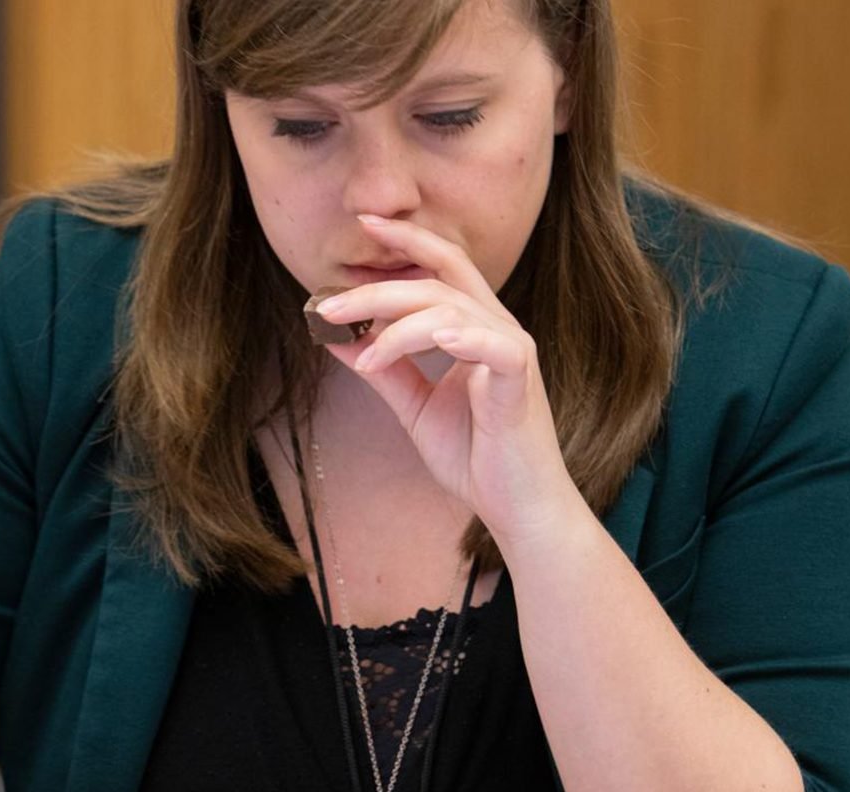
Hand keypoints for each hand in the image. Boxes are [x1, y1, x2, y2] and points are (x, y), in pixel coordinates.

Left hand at [315, 215, 578, 547]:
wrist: (517, 507)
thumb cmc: (476, 459)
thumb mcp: (417, 408)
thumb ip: (385, 371)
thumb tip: (340, 340)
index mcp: (475, 329)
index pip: (442, 268)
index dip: (407, 242)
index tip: (364, 225)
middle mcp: (497, 328)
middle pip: (436, 282)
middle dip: (377, 288)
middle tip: (329, 305)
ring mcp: (511, 351)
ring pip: (451, 309)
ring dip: (398, 325)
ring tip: (362, 350)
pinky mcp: (520, 379)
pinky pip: (491, 343)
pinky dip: (457, 336)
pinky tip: (430, 339)